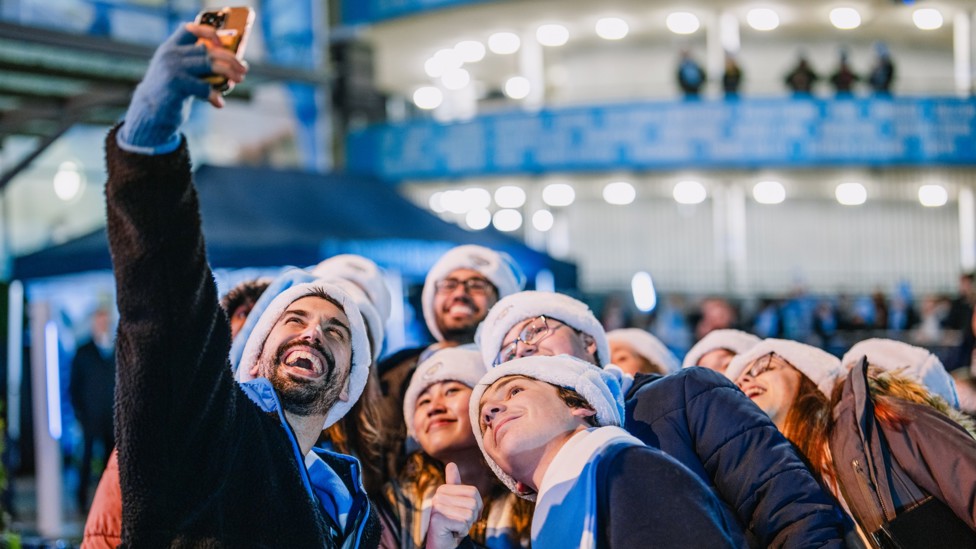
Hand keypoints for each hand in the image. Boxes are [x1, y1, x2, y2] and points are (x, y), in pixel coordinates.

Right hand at [118, 23, 247, 152]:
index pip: (190, 30)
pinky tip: (218, 103)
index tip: (221, 43)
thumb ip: (196, 65)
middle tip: (244, 69)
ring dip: (228, 72)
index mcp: (171, 48)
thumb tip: (232, 64)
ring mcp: (173, 68)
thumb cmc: (171, 93)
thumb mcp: (179, 72)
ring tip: (239, 80)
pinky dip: (214, 95)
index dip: (208, 33)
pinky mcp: (176, 85)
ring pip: (209, 64)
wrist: (150, 113)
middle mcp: (171, 55)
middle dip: (230, 59)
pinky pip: (204, 87)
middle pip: (207, 50)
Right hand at [425, 462, 483, 548]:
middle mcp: (438, 496)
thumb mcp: (458, 504)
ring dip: (466, 525)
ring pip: (469, 514)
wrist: (442, 545)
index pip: (473, 492)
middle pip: (473, 503)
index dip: (476, 507)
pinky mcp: (437, 520)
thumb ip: (455, 486)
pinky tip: (452, 532)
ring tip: (455, 527)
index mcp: (444, 490)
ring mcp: (436, 507)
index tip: (466, 515)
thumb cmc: (452, 524)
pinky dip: (461, 532)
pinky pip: (463, 524)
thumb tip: (451, 464)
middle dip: (471, 517)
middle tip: (460, 523)